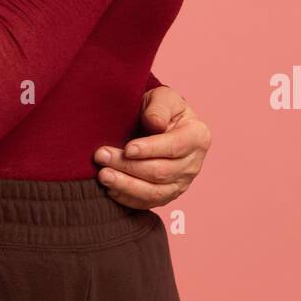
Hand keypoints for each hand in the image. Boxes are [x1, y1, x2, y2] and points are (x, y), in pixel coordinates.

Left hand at [93, 85, 210, 209]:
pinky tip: (110, 188)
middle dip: (128, 166)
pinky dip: (127, 198)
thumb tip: (155, 124)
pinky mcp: (168, 195)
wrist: (158, 123)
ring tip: (103, 175)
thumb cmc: (161, 108)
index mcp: (198, 136)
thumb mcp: (162, 97)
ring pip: (154, 192)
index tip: (127, 149)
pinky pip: (148, 203)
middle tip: (102, 156)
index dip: (150, 149)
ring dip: (125, 185)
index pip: (174, 147)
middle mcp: (193, 164)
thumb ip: (159, 108)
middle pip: (160, 172)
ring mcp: (182, 183)